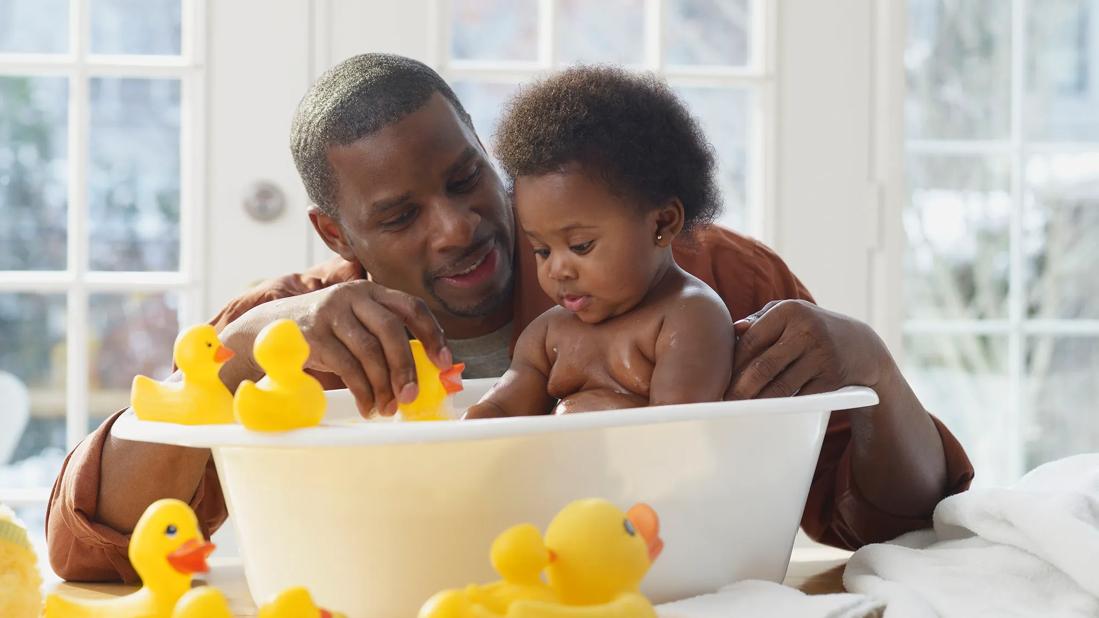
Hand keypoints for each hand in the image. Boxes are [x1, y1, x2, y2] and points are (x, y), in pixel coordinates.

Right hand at [226, 280, 450, 416]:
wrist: (266, 331)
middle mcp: (353, 296)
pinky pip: (346, 366)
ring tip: (388, 408)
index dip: (433, 334)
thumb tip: (420, 375)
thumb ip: (382, 339)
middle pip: (391, 330)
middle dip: (406, 366)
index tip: (445, 362)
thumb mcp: (354, 325)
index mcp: (371, 292)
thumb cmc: (323, 332)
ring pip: (369, 351)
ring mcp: (331, 312)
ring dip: (383, 385)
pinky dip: (361, 390)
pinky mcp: (313, 334)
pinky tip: (367, 405)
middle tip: (412, 396)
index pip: (411, 307)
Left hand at [726, 300, 889, 399]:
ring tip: (740, 408)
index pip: (751, 340)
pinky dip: (780, 407)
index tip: (718, 379)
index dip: (732, 364)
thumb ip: (759, 320)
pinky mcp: (832, 380)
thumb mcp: (789, 315)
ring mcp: (822, 356)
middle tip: (724, 401)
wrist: (860, 345)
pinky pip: (799, 399)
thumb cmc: (810, 328)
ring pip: (780, 387)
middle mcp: (807, 331)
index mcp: (789, 311)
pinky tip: (766, 410)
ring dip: (756, 402)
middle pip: (763, 367)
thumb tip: (732, 331)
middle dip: (740, 388)